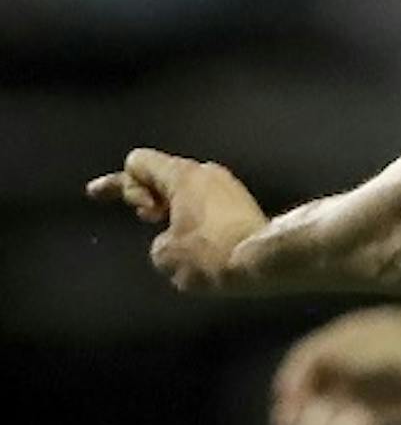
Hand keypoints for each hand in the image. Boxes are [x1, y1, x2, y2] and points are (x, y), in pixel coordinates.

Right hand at [87, 148, 269, 293]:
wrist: (265, 262)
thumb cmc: (211, 254)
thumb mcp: (164, 254)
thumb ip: (160, 239)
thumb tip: (178, 239)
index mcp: (184, 175)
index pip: (139, 161)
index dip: (120, 183)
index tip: (112, 201)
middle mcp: (208, 174)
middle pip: (162, 176)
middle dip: (145, 196)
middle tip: (150, 216)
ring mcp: (229, 188)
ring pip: (185, 194)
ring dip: (169, 211)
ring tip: (175, 237)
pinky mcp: (243, 207)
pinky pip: (205, 208)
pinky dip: (191, 220)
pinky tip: (196, 247)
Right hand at [271, 301, 400, 424]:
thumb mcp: (382, 343)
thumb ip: (345, 356)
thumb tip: (307, 368)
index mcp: (345, 340)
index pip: (305, 359)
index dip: (292, 380)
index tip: (287, 403)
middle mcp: (348, 367)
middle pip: (309, 393)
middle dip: (301, 414)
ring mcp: (363, 392)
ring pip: (326, 417)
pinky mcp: (378, 416)